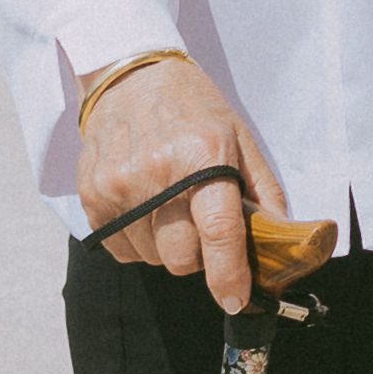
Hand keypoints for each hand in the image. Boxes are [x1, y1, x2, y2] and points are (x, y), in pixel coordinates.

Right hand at [74, 49, 293, 315]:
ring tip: (170, 208)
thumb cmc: (192, 107)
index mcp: (202, 155)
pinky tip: (145, 209)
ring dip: (167, 247)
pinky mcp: (92, 194)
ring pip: (151, 258)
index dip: (229, 274)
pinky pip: (121, 249)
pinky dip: (138, 241)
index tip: (236, 298)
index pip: (218, 231)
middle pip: (181, 257)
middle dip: (199, 257)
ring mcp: (119, 185)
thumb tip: (280, 241)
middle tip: (202, 227)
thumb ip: (261, 191)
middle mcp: (157, 172)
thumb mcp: (239, 137)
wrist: (129, 75)